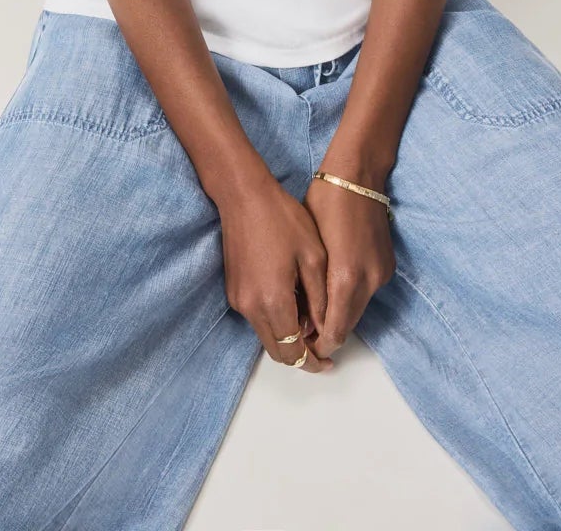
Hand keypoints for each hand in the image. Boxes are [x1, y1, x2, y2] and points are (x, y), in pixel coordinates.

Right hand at [214, 174, 335, 371]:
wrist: (243, 195)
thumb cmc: (282, 219)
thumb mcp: (312, 256)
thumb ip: (319, 298)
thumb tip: (323, 330)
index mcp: (274, 301)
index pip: (293, 351)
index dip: (312, 363)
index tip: (328, 364)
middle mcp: (251, 307)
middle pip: (276, 350)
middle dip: (299, 357)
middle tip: (322, 351)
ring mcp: (238, 299)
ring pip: (265, 335)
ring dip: (287, 338)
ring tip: (311, 320)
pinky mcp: (233, 289)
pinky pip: (256, 318)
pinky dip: (274, 321)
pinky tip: (292, 302)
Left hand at [300, 171, 394, 358]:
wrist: (358, 174)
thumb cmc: (325, 202)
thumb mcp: (309, 245)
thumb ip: (310, 284)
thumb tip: (303, 313)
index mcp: (345, 277)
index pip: (334, 330)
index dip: (319, 345)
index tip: (304, 348)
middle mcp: (369, 280)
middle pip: (348, 325)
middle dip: (329, 334)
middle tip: (307, 335)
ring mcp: (381, 273)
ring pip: (358, 309)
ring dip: (340, 314)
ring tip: (316, 311)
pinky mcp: (388, 265)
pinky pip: (367, 291)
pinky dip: (352, 296)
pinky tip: (335, 287)